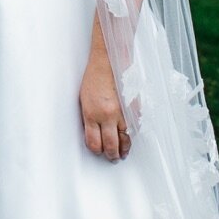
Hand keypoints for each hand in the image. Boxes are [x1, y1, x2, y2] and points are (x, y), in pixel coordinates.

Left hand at [79, 27, 130, 162]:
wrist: (109, 60)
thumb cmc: (94, 77)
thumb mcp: (84, 99)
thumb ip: (89, 118)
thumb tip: (94, 132)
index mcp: (91, 114)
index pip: (94, 143)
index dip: (97, 151)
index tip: (98, 151)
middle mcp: (107, 116)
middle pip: (110, 145)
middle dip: (111, 155)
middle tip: (113, 158)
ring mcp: (122, 112)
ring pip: (125, 139)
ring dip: (124, 148)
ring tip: (123, 153)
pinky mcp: (133, 108)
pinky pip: (134, 127)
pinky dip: (133, 134)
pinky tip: (131, 137)